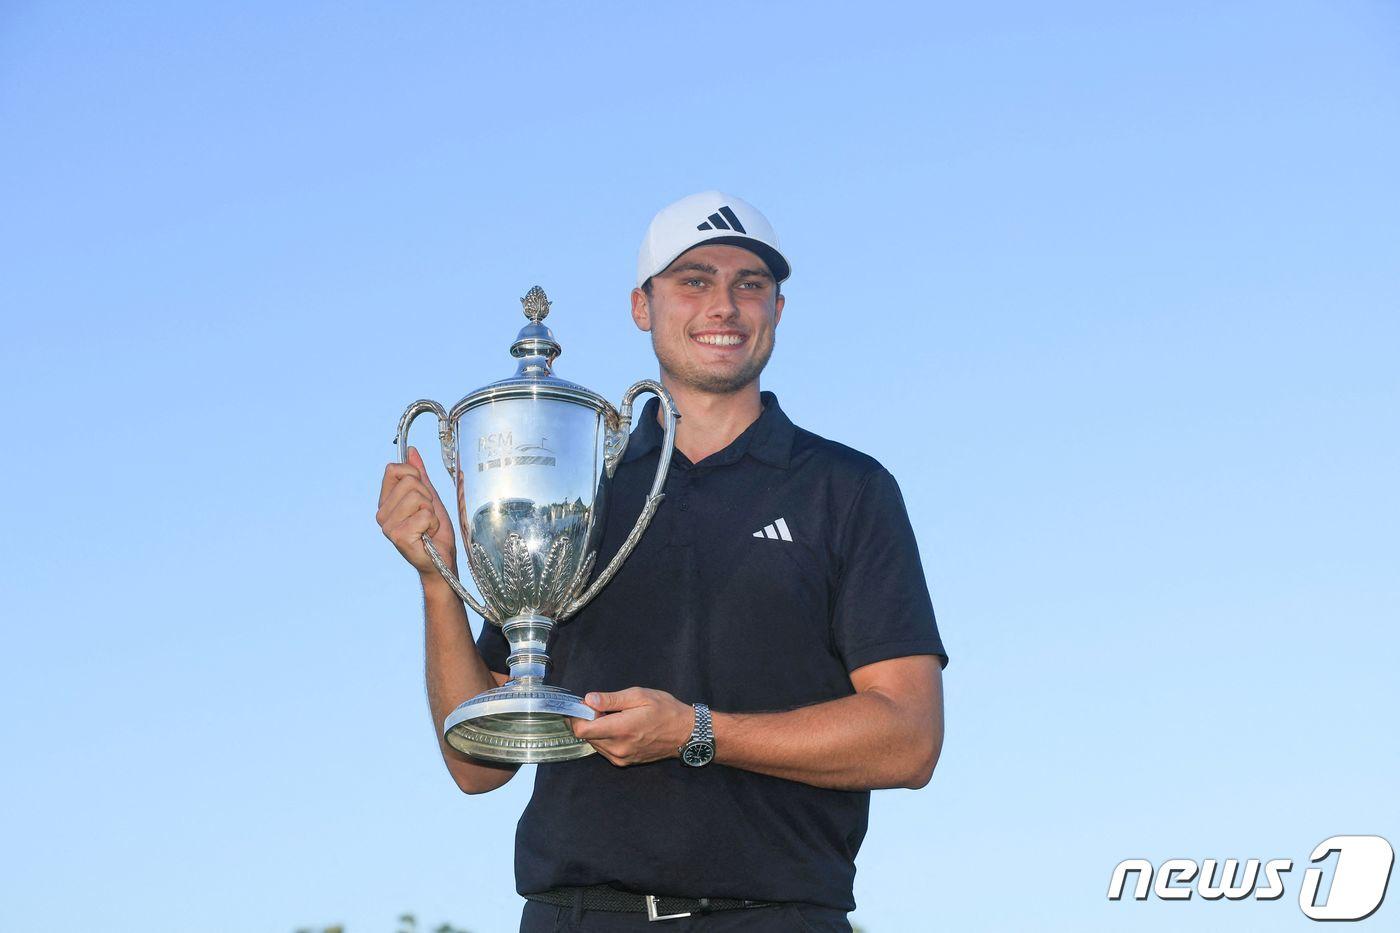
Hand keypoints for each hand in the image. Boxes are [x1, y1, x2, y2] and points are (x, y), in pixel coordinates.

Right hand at [376, 446, 457, 577]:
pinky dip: (433, 524)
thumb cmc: (434, 531)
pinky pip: (425, 515)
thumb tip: (411, 451)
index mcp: (386, 502)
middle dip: (427, 497)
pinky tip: (428, 536)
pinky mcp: (398, 536)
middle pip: (410, 482)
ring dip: (431, 511)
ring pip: (418, 497)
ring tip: (428, 526)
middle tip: (428, 515)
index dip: (414, 475)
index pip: (393, 469)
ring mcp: (388, 526)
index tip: (422, 493)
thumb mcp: (429, 497)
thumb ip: (420, 475)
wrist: (441, 559)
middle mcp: (382, 513)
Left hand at [570, 687, 694, 765]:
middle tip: (603, 707)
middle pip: (585, 736)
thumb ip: (611, 699)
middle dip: (588, 721)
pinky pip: (604, 749)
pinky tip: (620, 728)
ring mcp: (620, 757)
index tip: (586, 705)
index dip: (578, 716)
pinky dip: (605, 737)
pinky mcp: (624, 762)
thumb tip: (589, 699)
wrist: (685, 733)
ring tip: (615, 717)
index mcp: (620, 729)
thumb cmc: (665, 710)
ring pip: (594, 743)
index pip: (581, 729)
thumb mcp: (640, 696)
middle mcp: (617, 747)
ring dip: (597, 730)